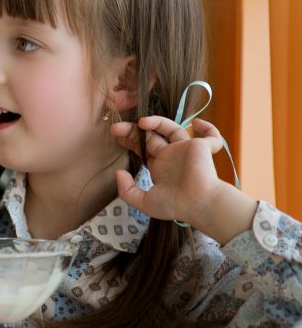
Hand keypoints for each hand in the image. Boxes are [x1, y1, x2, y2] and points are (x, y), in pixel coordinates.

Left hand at [110, 116, 252, 239]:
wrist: (199, 205)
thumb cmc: (175, 205)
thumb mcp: (144, 202)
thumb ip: (127, 190)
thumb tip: (118, 173)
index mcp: (159, 166)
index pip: (142, 147)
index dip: (130, 139)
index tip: (116, 134)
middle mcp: (171, 156)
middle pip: (150, 135)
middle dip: (133, 130)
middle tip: (116, 128)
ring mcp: (186, 150)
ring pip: (172, 128)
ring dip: (157, 121)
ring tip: (142, 123)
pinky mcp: (202, 148)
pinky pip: (211, 137)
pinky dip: (208, 128)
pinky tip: (197, 123)